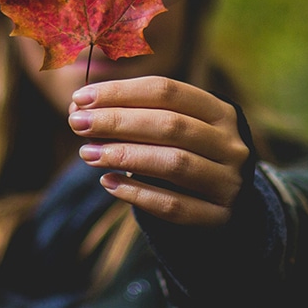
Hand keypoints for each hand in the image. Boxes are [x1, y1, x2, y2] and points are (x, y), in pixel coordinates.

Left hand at [68, 76, 250, 227]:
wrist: (225, 204)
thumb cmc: (187, 155)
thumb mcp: (171, 129)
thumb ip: (132, 115)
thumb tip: (78, 106)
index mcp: (220, 112)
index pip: (167, 90)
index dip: (122, 92)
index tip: (80, 97)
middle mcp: (231, 144)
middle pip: (170, 125)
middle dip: (117, 122)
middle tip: (76, 123)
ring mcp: (228, 182)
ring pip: (173, 164)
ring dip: (125, 155)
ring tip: (87, 153)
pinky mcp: (218, 216)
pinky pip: (173, 205)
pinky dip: (137, 193)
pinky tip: (108, 182)